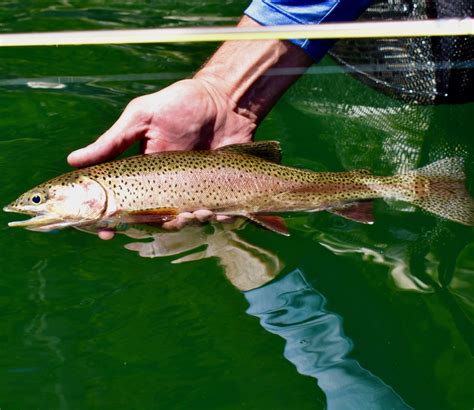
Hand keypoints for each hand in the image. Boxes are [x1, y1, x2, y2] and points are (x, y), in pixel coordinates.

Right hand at [68, 79, 253, 238]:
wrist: (225, 99)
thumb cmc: (180, 104)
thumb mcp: (141, 117)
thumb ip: (113, 141)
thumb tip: (73, 160)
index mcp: (145, 174)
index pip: (125, 204)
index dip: (113, 222)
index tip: (107, 234)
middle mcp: (167, 186)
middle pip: (158, 220)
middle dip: (165, 225)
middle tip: (177, 218)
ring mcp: (194, 189)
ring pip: (188, 220)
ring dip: (193, 222)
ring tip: (202, 212)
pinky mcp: (220, 188)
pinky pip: (220, 212)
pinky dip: (222, 218)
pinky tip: (224, 213)